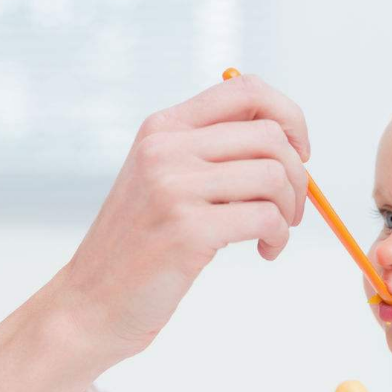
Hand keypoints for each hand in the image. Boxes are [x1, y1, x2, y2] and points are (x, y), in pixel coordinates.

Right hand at [59, 74, 310, 360]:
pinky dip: (279, 237)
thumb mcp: (164, 179)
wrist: (92, 302)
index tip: (298, 152)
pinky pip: (267, 218)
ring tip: (275, 232)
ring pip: (274, 175)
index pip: (245, 89)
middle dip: (297, 175)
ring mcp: (174, 187)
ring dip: (290, 209)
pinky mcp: (188, 230)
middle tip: (291, 208)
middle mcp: (166, 148)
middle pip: (270, 135)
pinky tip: (265, 251)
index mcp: (163, 127)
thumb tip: (290, 143)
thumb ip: (213, 153)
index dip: (289, 116)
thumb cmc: (140, 244)